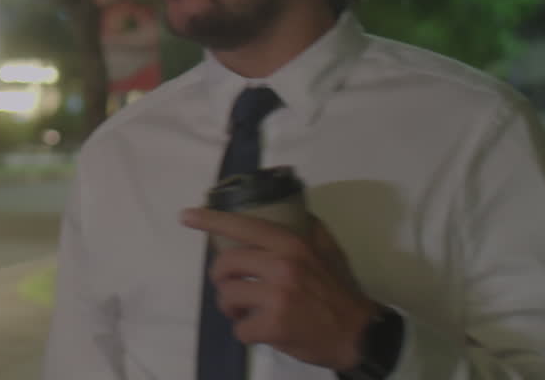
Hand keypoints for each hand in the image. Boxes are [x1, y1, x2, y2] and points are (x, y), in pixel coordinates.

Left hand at [182, 208, 374, 370]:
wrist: (359, 334)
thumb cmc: (339, 291)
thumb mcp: (328, 251)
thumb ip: (308, 229)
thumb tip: (294, 209)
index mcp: (291, 244)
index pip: (242, 226)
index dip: (210, 220)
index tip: (185, 216)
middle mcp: (282, 265)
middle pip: (225, 265)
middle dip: (221, 279)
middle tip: (231, 287)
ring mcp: (277, 296)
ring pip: (227, 297)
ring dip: (231, 308)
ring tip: (245, 311)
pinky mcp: (274, 325)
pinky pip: (239, 328)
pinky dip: (246, 333)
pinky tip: (260, 331)